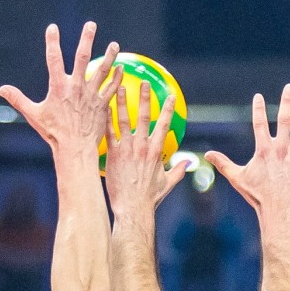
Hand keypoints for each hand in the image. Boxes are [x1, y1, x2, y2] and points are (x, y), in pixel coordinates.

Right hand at [0, 22, 119, 154]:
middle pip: (82, 57)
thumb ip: (18, 99)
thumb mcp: (33, 115)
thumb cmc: (53, 133)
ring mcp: (90, 94)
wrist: (74, 149)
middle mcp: (76, 87)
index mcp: (58, 87)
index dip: (52, 42)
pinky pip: (112, 88)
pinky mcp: (101, 104)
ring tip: (114, 45)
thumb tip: (1, 89)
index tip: (52, 28)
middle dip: (86, 38)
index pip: (53, 59)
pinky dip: (117, 77)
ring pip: (102, 69)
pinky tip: (121, 67)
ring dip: (109, 55)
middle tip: (91, 24)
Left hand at [104, 82, 184, 214]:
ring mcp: (127, 149)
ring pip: (124, 119)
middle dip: (145, 97)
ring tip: (119, 86)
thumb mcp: (167, 183)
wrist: (132, 208)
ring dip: (122, 101)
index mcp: (156, 151)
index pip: (164, 124)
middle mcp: (142, 146)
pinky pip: (109, 133)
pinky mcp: (113, 154)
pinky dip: (106, 119)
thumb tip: (188, 163)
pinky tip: (102, 107)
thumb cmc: (149, 199)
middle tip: (144, 82)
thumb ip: (178, 171)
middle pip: (143, 115)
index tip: (170, 95)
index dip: (168, 109)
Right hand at [206, 85, 289, 217]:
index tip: (258, 96)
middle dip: (287, 101)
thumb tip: (206, 155)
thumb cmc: (257, 195)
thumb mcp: (237, 178)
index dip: (258, 109)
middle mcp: (282, 147)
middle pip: (285, 119)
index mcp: (264, 149)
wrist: (278, 209)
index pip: (259, 123)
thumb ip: (223, 163)